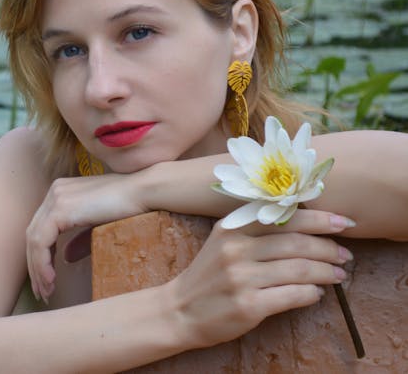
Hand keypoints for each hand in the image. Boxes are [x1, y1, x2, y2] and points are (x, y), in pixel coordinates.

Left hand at [26, 174, 143, 301]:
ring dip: (38, 268)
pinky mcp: (61, 208)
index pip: (41, 228)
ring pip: (34, 239)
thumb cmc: (129, 207)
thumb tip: (65, 258)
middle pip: (33, 234)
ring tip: (47, 291)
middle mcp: (54, 192)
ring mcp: (56, 198)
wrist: (144, 192)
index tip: (46, 280)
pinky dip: (42, 263)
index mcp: (61, 192)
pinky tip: (51, 279)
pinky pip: (41, 240)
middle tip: (43, 292)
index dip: (40, 256)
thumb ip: (80, 239)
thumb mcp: (98, 225)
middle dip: (35, 266)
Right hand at [170, 209, 354, 349]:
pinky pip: (293, 295)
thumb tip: (306, 222)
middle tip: (345, 254)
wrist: (180, 310)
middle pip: (296, 242)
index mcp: (232, 227)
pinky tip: (316, 293)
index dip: (319, 218)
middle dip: (329, 247)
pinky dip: (311, 293)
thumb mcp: (223, 241)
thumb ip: (255, 228)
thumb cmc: (209, 275)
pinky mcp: (248, 305)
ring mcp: (241, 278)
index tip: (343, 222)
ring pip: (300, 269)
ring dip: (326, 272)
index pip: (284, 216)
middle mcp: (235, 249)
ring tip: (338, 274)